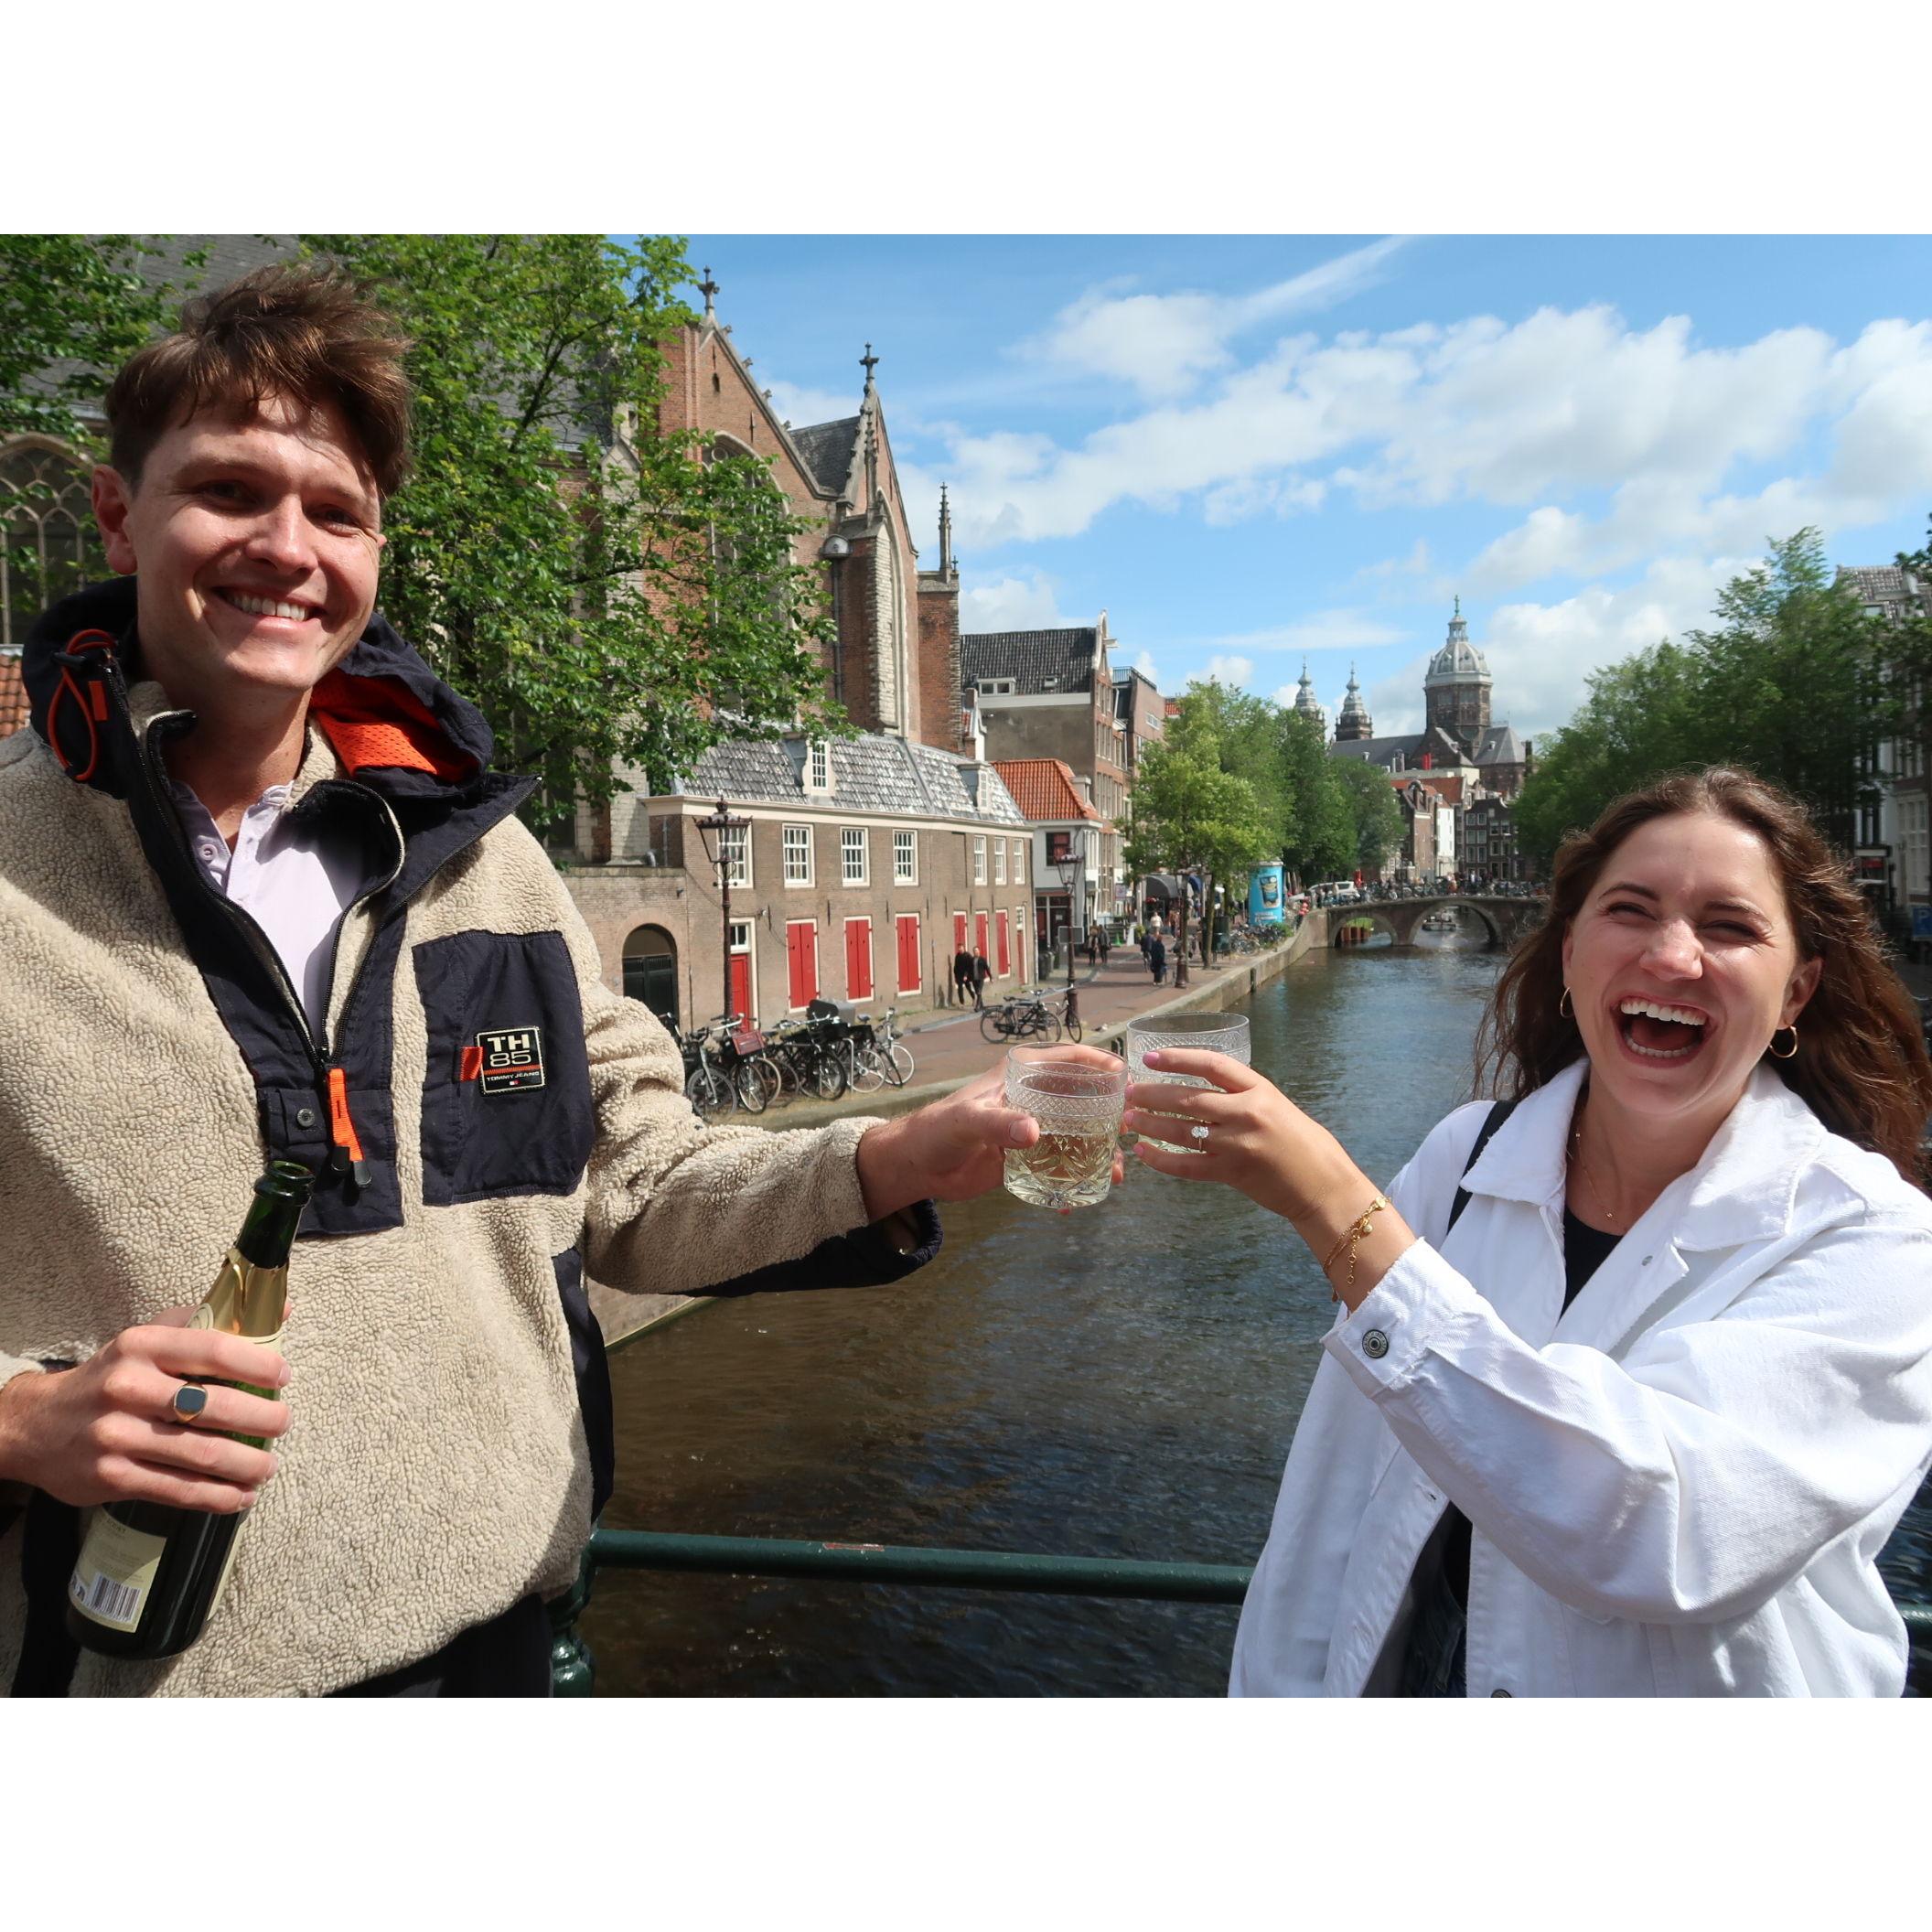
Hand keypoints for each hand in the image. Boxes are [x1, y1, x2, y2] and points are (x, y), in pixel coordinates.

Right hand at [0, 1307, 290, 1512]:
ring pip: (202, 1454)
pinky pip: (178, 1490)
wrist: (34, 1425)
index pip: (214, 1349)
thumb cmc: (111, 1376)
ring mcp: (118, 1435)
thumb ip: (210, 1323)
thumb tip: (279, 1310)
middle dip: (263, 1419)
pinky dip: (218, 1496)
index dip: (258, 1364)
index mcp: (143, 1346)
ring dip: (248, 1465)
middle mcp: (129, 1388)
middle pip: (215, 1407)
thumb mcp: (148, 1338)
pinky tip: (241, 1495)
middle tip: (282, 1424)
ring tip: (269, 1466)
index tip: (283, 1377)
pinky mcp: (112, 1477)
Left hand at [857, 1045, 1127, 1214]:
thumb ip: (999, 1124)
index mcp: (1019, 1075)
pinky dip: (1073, 1180)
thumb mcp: (967, 1122)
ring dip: (1098, 1153)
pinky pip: (1059, 1164)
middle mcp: (1032, 1098)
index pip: (1067, 1058)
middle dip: (1108, 1117)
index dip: (1099, 1063)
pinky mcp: (1027, 1156)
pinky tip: (1077, 1200)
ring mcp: (1032, 1127)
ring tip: (1116, 1175)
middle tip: (1127, 1136)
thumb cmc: (936, 1131)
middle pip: (1082, 1099)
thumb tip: (1034, 1133)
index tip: (1124, 1078)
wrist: (917, 1166)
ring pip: (1077, 1134)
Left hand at [1123, 1047, 1353, 1222]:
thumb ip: (1242, 1097)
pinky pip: (1186, 1166)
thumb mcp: (1276, 1106)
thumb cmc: (1303, 1143)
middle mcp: (1246, 1112)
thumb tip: (1200, 1089)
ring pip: (1181, 1130)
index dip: (1178, 1058)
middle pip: (1188, 1097)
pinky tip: (1143, 1153)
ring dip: (1150, 1124)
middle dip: (1152, 1094)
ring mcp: (1237, 1144)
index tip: (1150, 1057)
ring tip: (1129, 1119)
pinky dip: (1160, 1160)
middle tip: (1129, 1093)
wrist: (1324, 1185)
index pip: (1212, 1064)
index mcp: (1259, 1089)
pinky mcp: (1231, 1173)